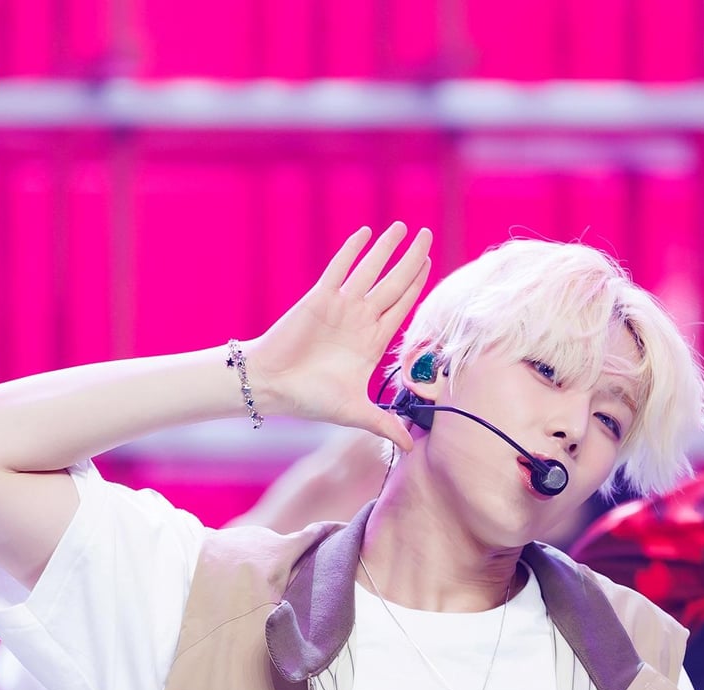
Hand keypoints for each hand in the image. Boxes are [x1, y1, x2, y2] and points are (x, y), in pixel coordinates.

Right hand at [247, 223, 432, 451]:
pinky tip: (366, 233)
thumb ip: (385, 424)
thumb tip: (412, 448)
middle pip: (392, 284)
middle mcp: (359, 320)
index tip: (431, 265)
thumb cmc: (310, 399)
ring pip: (370, 271)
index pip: (401, 309)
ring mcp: (340, 307)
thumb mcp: (355, 413)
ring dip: (386, 249)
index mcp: (371, 343)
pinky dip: (352, 251)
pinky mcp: (320, 298)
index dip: (416, 287)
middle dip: (411, 261)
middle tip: (427, 236)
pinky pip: (340, 269)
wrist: (272, 385)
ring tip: (403, 227)